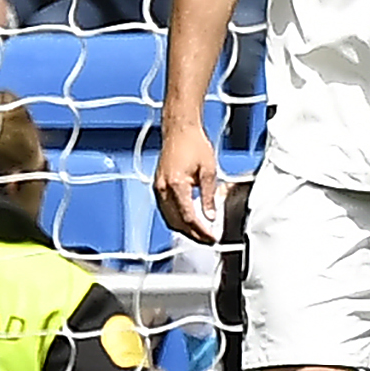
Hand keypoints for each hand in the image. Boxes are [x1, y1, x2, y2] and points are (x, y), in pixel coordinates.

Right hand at [153, 122, 221, 243]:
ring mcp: (158, 188)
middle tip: (208, 240)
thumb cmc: (193, 144)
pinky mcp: (157, 187)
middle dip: (193, 234)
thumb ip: (209, 196)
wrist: (179, 130)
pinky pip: (165, 210)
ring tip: (199, 233)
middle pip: (176, 223)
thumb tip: (210, 216)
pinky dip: (176, 219)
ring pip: (169, 219)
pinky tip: (187, 221)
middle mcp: (163, 189)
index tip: (212, 237)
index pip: (188, 218)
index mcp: (176, 185)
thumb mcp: (209, 171)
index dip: (201, 231)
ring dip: (184, 229)